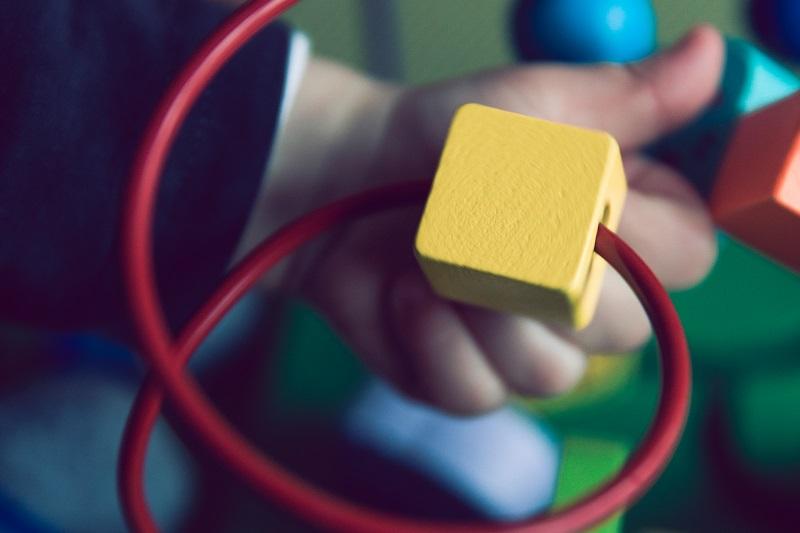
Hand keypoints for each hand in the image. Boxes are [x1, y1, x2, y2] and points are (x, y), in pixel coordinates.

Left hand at [241, 26, 723, 413]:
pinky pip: (473, 391)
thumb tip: (705, 55)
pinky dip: (431, 339)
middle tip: (491, 227)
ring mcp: (525, 346)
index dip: (642, 236)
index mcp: (619, 225)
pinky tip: (406, 294)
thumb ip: (619, 97)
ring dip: (481, 310)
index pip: (684, 258)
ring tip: (435, 257)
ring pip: (547, 373)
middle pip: (623, 331)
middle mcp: (584, 297)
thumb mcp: (528, 105)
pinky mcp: (466, 381)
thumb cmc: (439, 138)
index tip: (582, 197)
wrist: (346, 181)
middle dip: (548, 280)